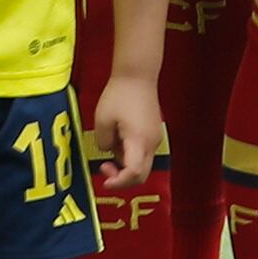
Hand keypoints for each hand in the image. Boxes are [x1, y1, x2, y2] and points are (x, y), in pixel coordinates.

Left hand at [87, 71, 167, 189]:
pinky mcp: (154, 133)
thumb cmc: (119, 95)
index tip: (103, 180)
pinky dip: (130, 156)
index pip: (134, 174)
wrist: (138, 75)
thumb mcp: (102, 121)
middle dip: (122, 179)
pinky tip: (119, 141)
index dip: (119, 183)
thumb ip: (103, 143)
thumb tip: (108, 152)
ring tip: (110, 146)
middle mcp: (152, 143)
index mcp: (139, 140)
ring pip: (142, 165)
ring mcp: (155, 138)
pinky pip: (143, 153)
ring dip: (125, 166)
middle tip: (104, 167)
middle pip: (141, 175)